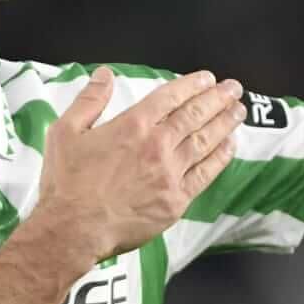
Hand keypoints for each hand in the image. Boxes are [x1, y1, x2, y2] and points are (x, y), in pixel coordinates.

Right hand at [29, 67, 243, 260]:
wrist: (74, 228)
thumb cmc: (66, 183)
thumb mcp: (65, 132)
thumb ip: (89, 100)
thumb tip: (104, 75)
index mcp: (133, 125)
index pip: (170, 97)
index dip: (192, 84)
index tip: (207, 78)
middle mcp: (157, 145)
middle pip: (194, 115)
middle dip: (217, 99)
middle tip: (233, 88)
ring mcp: (170, 174)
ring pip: (204, 141)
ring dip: (224, 123)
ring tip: (238, 110)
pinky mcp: (176, 201)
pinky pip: (205, 174)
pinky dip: (220, 158)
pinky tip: (229, 146)